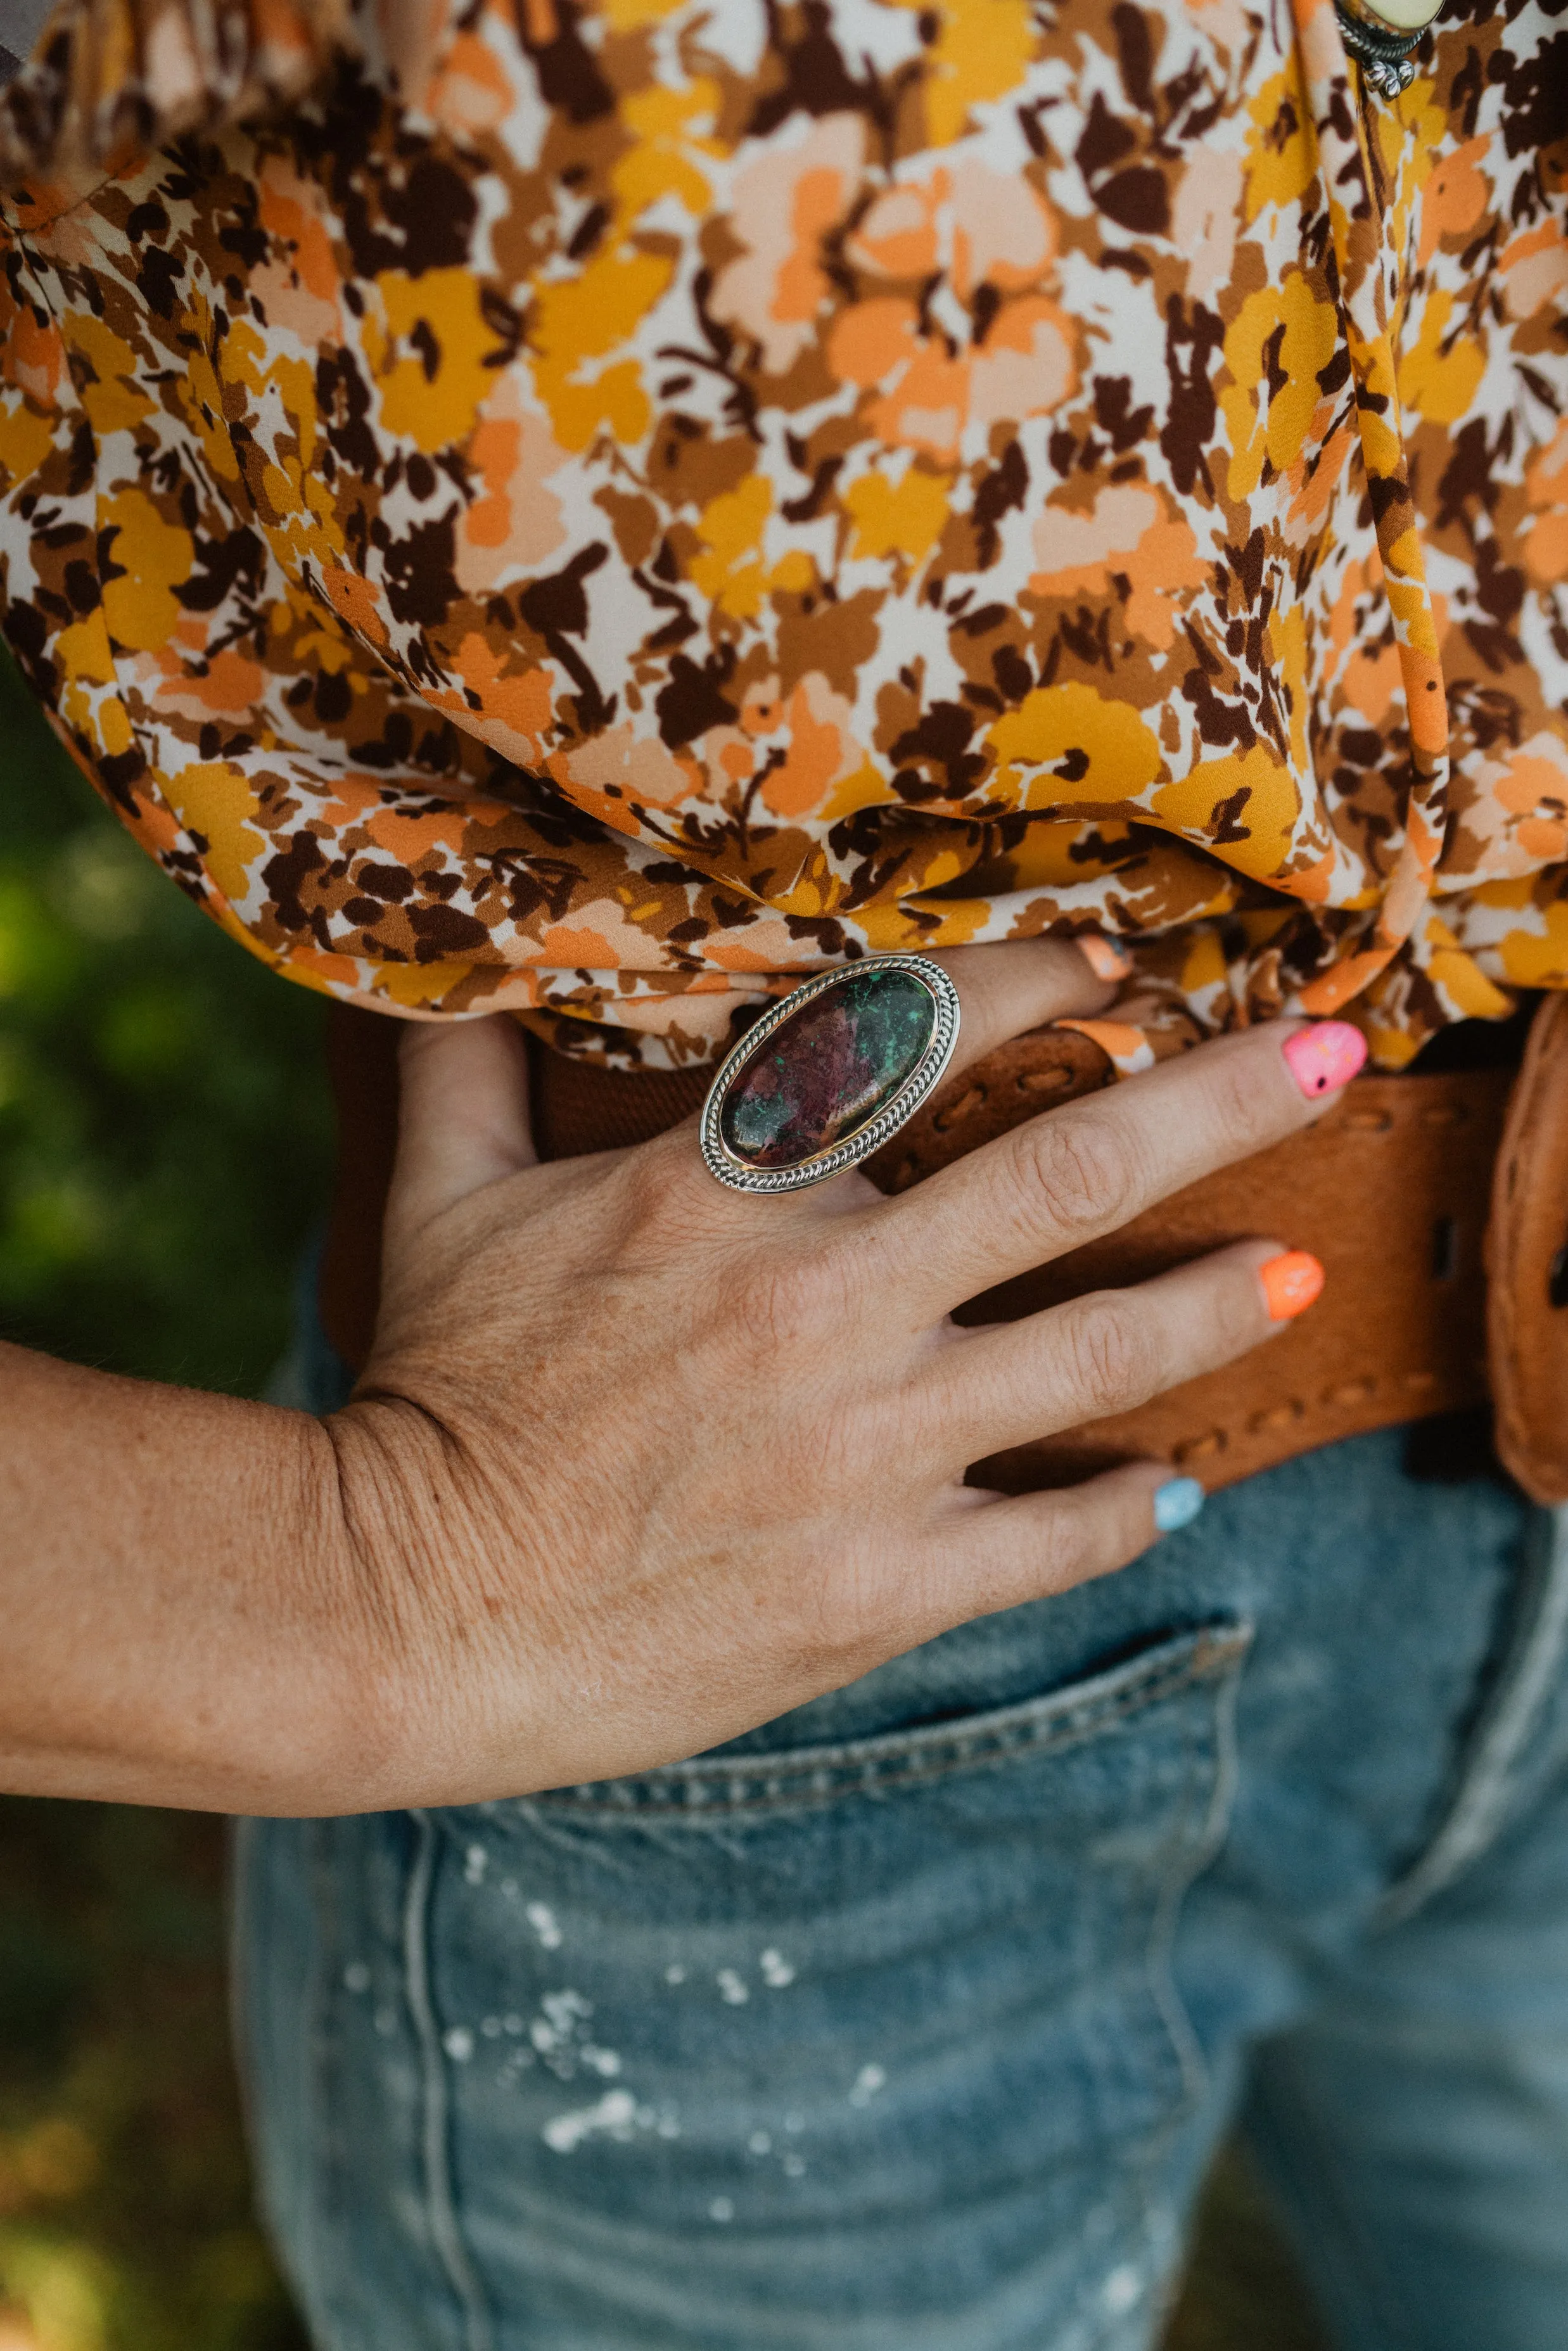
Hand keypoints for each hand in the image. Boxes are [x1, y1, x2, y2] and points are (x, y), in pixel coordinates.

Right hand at [326, 943, 1354, 1805]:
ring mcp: (867, 1450)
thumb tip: (460, 959)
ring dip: (1220, 1300)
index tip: (1114, 969)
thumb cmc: (428, 1390)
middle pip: (1072, 1172)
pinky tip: (1173, 1487)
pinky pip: (1050, 1539)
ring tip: (1294, 1264)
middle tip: (1334, 1053)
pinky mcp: (881, 1584)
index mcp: (725, 1191)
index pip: (922, 1040)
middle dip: (1224, 1099)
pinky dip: (1122, 1508)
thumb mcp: (433, 1200)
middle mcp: (823, 1302)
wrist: (409, 1609)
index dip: (1040, 984)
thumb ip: (468, 1062)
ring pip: (1102, 1349)